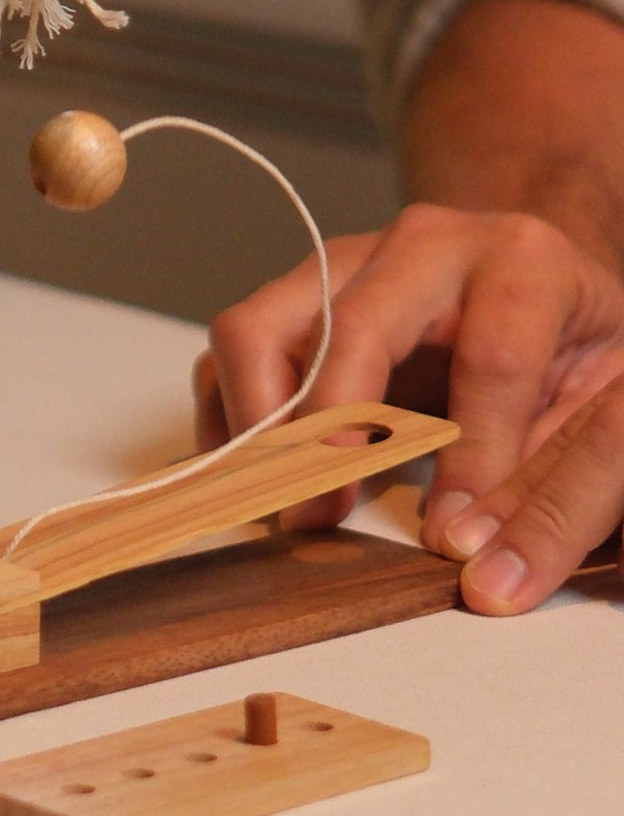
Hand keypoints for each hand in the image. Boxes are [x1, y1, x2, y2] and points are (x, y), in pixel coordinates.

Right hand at [193, 201, 623, 603]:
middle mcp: (424, 244)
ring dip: (257, 426)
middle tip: (322, 517)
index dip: (472, 459)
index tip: (454, 539)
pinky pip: (230, 352)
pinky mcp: (297, 295)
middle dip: (326, 434)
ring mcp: (347, 263)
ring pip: (256, 327)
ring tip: (286, 503)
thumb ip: (559, 497)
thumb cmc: (581, 358)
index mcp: (522, 259)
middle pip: (343, 325)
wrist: (550, 300)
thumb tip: (484, 572)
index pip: (486, 359)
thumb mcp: (610, 418)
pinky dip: (230, 421)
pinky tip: (264, 480)